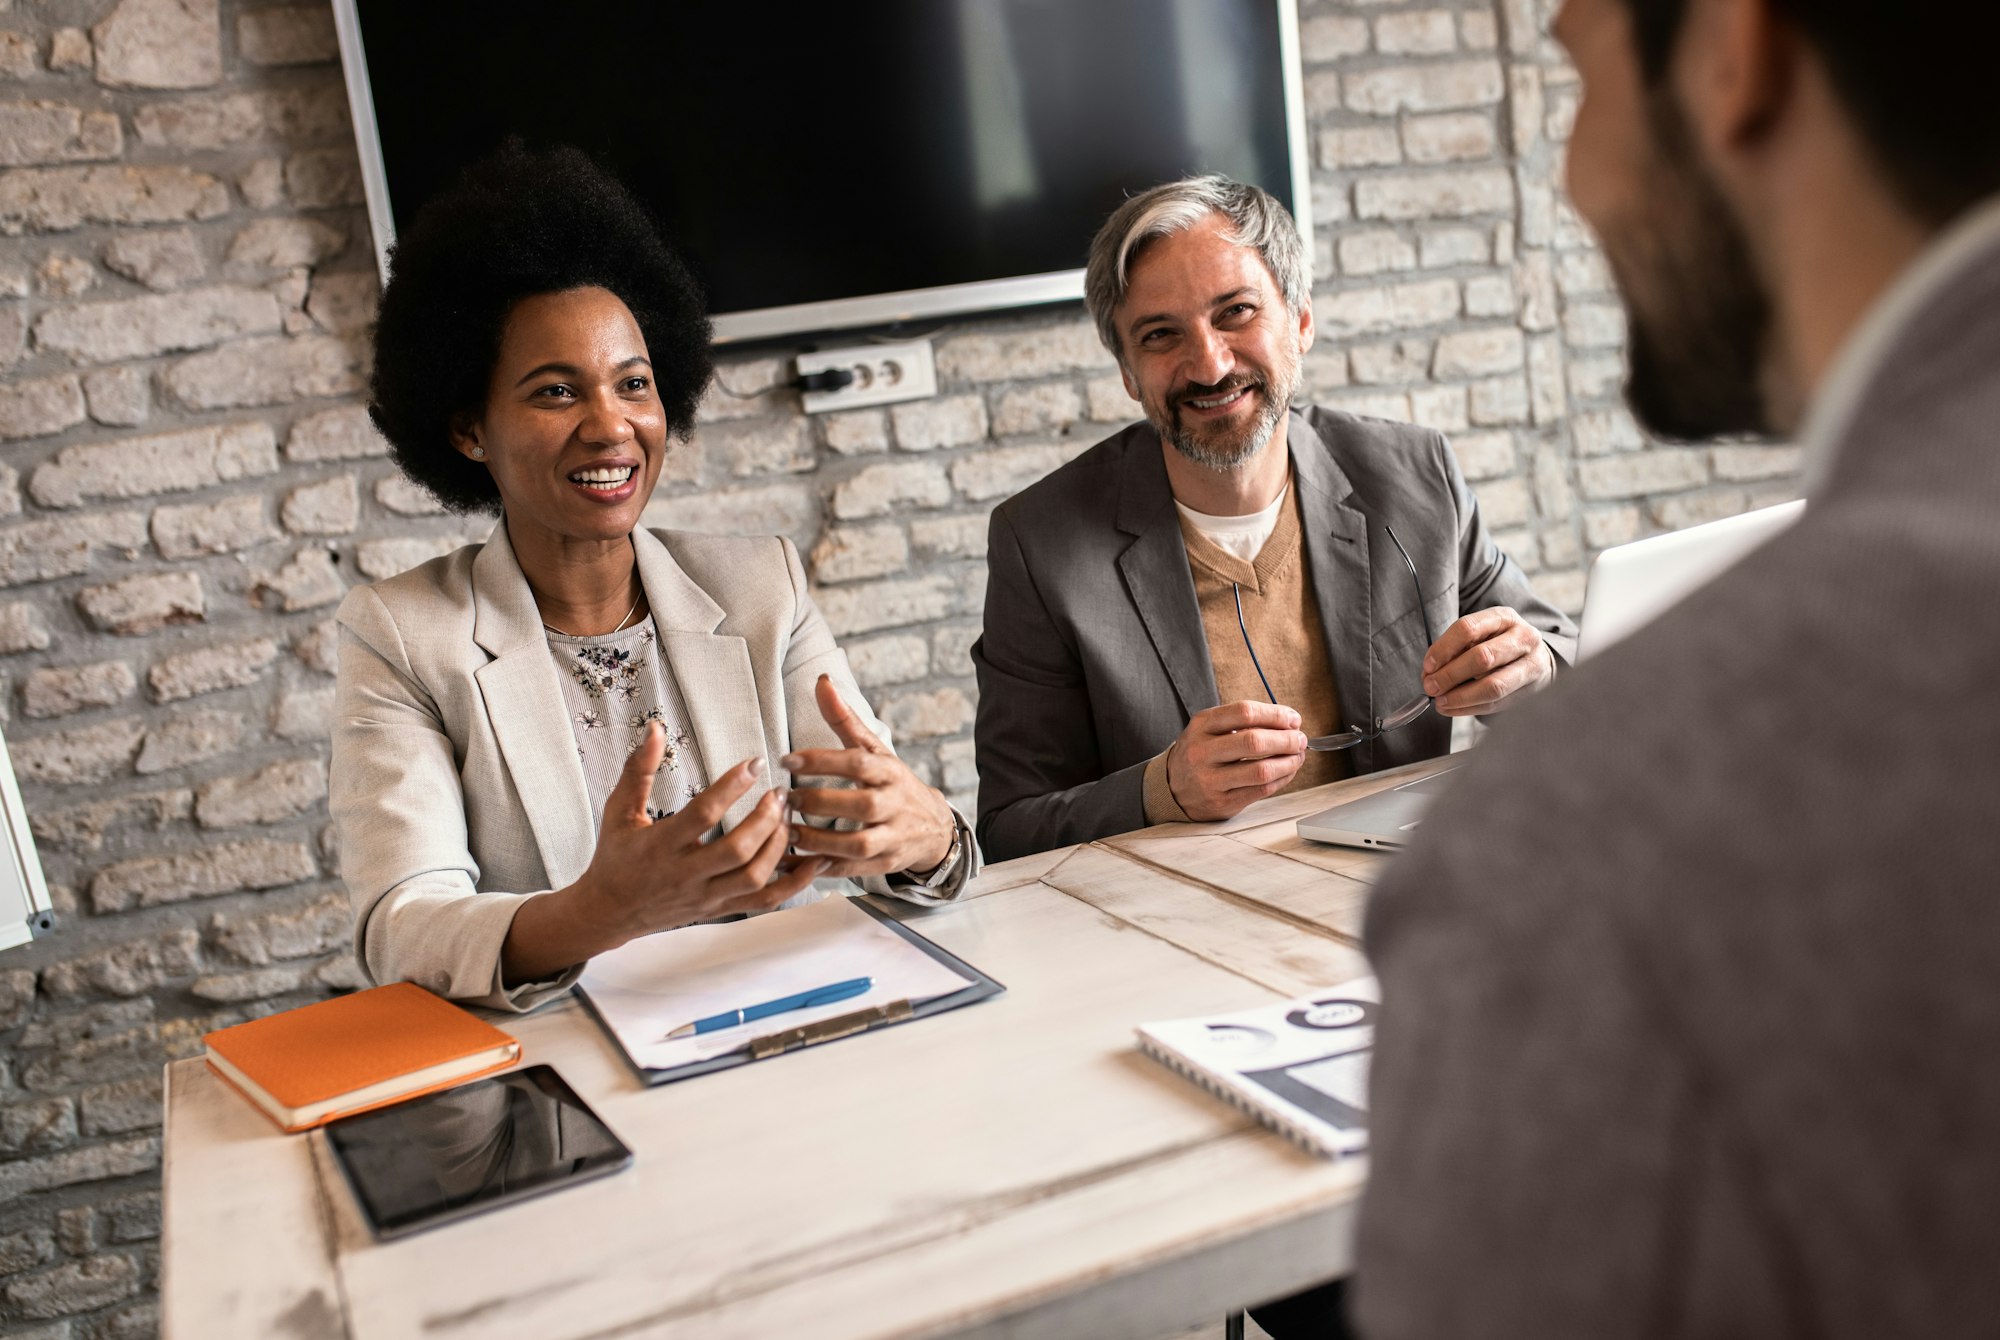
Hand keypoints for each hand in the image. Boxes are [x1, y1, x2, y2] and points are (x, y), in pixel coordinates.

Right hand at [578, 725, 827, 940]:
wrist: (610, 911)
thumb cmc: (616, 856)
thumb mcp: (619, 810)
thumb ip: (638, 769)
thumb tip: (655, 728)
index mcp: (661, 845)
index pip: (702, 814)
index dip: (731, 786)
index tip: (754, 762)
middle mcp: (686, 874)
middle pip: (736, 849)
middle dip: (765, 818)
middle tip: (780, 792)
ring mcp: (706, 896)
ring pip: (753, 877)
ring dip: (778, 845)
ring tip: (787, 816)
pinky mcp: (720, 909)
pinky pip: (764, 902)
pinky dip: (795, 884)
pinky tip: (815, 862)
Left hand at [784, 675, 956, 878]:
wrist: (933, 829)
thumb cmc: (892, 784)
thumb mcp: (874, 751)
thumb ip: (844, 719)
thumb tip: (822, 681)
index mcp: (890, 772)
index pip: (858, 762)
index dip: (823, 761)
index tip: (787, 759)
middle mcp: (895, 804)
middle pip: (862, 804)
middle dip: (821, 803)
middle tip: (785, 799)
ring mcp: (892, 838)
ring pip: (858, 844)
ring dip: (820, 841)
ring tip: (787, 832)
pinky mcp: (884, 865)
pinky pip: (852, 870)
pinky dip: (823, 869)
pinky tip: (795, 863)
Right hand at [1165, 700, 1307, 821]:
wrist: (1172, 787)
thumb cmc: (1201, 752)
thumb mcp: (1210, 728)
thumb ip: (1243, 722)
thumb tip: (1289, 724)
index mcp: (1201, 726)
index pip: (1245, 713)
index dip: (1275, 714)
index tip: (1293, 719)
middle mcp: (1202, 752)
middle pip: (1254, 742)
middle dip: (1286, 739)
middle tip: (1299, 739)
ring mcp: (1210, 780)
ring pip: (1261, 770)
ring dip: (1288, 762)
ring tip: (1297, 755)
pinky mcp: (1222, 803)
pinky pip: (1261, 790)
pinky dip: (1282, 779)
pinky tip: (1287, 771)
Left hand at [1420, 607, 1555, 716]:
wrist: (1537, 658)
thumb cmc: (1499, 645)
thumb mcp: (1480, 635)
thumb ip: (1455, 649)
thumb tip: (1429, 673)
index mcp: (1504, 617)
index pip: (1469, 628)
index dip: (1444, 648)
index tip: (1428, 666)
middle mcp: (1523, 638)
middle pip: (1482, 657)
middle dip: (1450, 675)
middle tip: (1430, 686)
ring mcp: (1531, 665)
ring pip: (1493, 685)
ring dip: (1460, 697)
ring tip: (1441, 701)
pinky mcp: (1532, 691)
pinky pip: (1496, 704)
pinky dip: (1469, 708)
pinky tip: (1453, 708)